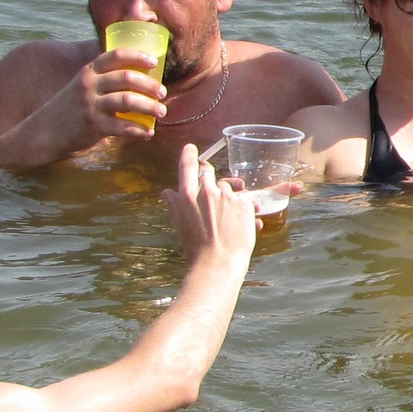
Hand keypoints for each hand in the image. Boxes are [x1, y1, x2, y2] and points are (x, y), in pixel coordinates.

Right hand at [46, 47, 169, 146]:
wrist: (45, 131)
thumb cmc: (73, 107)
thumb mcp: (83, 86)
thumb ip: (105, 79)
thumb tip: (141, 77)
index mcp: (90, 71)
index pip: (116, 55)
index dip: (138, 56)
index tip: (154, 62)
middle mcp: (89, 85)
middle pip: (127, 78)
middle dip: (150, 85)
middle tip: (163, 92)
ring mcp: (90, 105)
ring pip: (128, 101)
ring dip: (150, 106)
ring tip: (162, 111)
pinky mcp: (93, 125)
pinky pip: (122, 126)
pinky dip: (139, 130)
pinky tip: (148, 132)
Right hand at [167, 144, 256, 264]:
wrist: (218, 263)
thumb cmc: (195, 248)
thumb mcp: (180, 225)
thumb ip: (175, 205)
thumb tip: (167, 192)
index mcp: (187, 196)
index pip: (187, 167)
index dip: (188, 155)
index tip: (190, 148)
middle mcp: (208, 192)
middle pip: (209, 173)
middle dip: (209, 178)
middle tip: (211, 190)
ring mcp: (228, 196)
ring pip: (228, 187)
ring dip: (228, 196)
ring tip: (228, 215)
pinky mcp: (245, 203)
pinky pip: (245, 198)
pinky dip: (244, 207)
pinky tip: (242, 222)